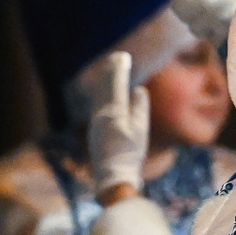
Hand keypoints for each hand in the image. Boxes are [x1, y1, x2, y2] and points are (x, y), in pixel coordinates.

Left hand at [88, 52, 149, 200]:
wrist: (113, 178)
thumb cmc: (130, 156)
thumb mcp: (140, 131)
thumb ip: (139, 108)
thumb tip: (139, 90)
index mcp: (113, 113)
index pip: (116, 85)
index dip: (119, 70)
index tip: (122, 56)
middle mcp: (101, 115)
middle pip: (105, 87)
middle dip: (110, 71)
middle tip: (115, 57)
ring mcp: (96, 123)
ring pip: (99, 96)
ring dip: (104, 82)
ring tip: (108, 70)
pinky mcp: (95, 132)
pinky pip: (97, 106)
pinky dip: (101, 95)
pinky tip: (103, 95)